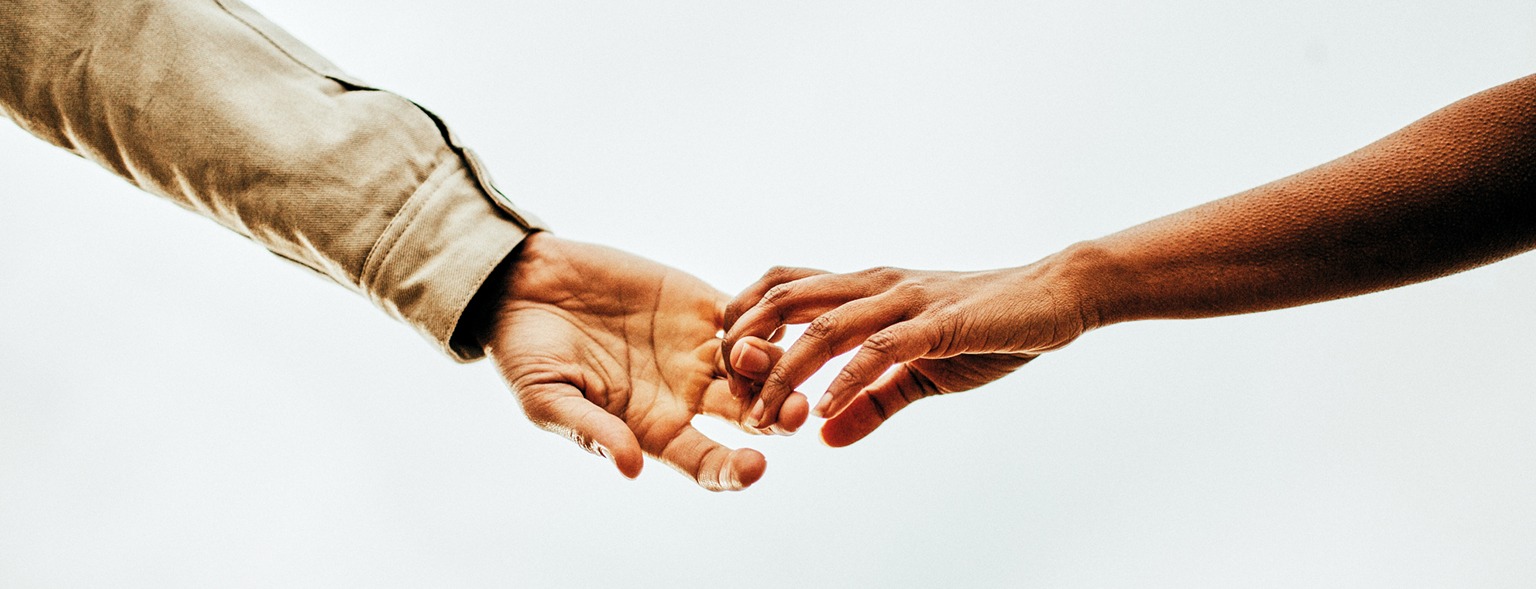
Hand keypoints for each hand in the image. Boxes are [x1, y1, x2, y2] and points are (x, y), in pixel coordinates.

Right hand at [481, 233, 808, 490]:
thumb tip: (631, 469)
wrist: (523, 287)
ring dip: (770, 363)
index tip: (755, 469)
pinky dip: (765, 318)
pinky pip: (751, 315)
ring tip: (751, 354)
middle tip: (796, 413)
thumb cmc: (527, 354)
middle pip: (751, 417)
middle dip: (779, 418)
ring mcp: (699, 349)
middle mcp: (686, 394)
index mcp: (652, 429)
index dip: (734, 471)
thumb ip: (591, 431)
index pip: (706, 461)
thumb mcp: (547, 399)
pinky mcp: (702, 305)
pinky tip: (762, 316)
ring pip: (759, 365)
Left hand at [722, 260, 1092, 445]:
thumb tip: (825, 437)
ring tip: (763, 416)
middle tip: (722, 393)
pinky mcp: (941, 322)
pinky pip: (883, 347)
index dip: (746, 316)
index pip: (787, 287)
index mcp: (867, 290)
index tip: (719, 364)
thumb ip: (872, 402)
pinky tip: (826, 408)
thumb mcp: (920, 374)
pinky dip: (849, 377)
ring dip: (787, 371)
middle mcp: (877, 286)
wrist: (1053, 299)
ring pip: (826, 325)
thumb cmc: (985, 329)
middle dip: (748, 343)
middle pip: (789, 299)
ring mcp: (907, 301)